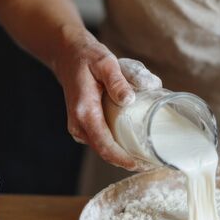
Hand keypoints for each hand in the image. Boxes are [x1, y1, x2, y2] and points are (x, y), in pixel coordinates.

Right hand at [54, 28, 159, 170]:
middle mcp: (79, 123)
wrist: (67, 55)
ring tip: (147, 157)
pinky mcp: (83, 125)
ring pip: (103, 149)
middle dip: (127, 161)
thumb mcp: (105, 62)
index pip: (104, 145)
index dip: (123, 159)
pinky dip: (117, 147)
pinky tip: (134, 146)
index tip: (140, 164)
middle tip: (152, 163)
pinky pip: (101, 141)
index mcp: (85, 111)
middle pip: (105, 152)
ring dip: (123, 156)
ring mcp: (79, 126)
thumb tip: (129, 100)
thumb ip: (117, 80)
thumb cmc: (87, 57)